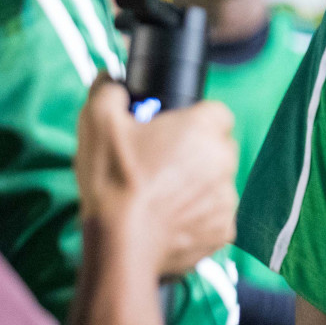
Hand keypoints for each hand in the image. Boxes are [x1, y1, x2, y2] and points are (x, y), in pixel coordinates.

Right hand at [74, 77, 237, 276]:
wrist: (120, 244)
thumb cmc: (113, 181)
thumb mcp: (98, 123)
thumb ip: (108, 91)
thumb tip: (111, 80)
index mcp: (204, 129)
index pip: (215, 112)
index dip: (192, 120)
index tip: (169, 133)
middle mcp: (225, 161)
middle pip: (217, 148)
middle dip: (195, 154)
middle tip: (159, 166)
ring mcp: (228, 199)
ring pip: (216, 184)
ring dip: (196, 187)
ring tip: (159, 198)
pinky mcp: (224, 231)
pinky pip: (213, 217)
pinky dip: (196, 219)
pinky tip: (168, 222)